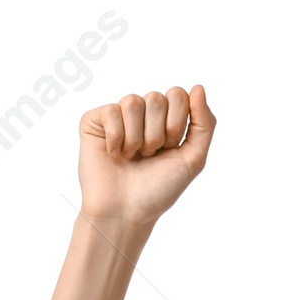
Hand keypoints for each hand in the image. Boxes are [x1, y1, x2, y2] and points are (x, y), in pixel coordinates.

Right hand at [78, 85, 214, 227]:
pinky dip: (116, 138)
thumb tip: (199, 87)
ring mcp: (118, 115)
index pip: (178, 95)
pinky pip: (111, 111)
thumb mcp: (193, 160)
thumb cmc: (158, 190)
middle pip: (156, 98)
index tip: (169, 148)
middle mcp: (142, 114)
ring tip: (132, 157)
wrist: (126, 212)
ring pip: (133, 102)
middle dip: (157, 134)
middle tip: (149, 155)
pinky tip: (113, 154)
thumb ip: (204, 125)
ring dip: (137, 138)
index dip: (176, 124)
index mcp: (166, 120)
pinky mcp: (94, 120)